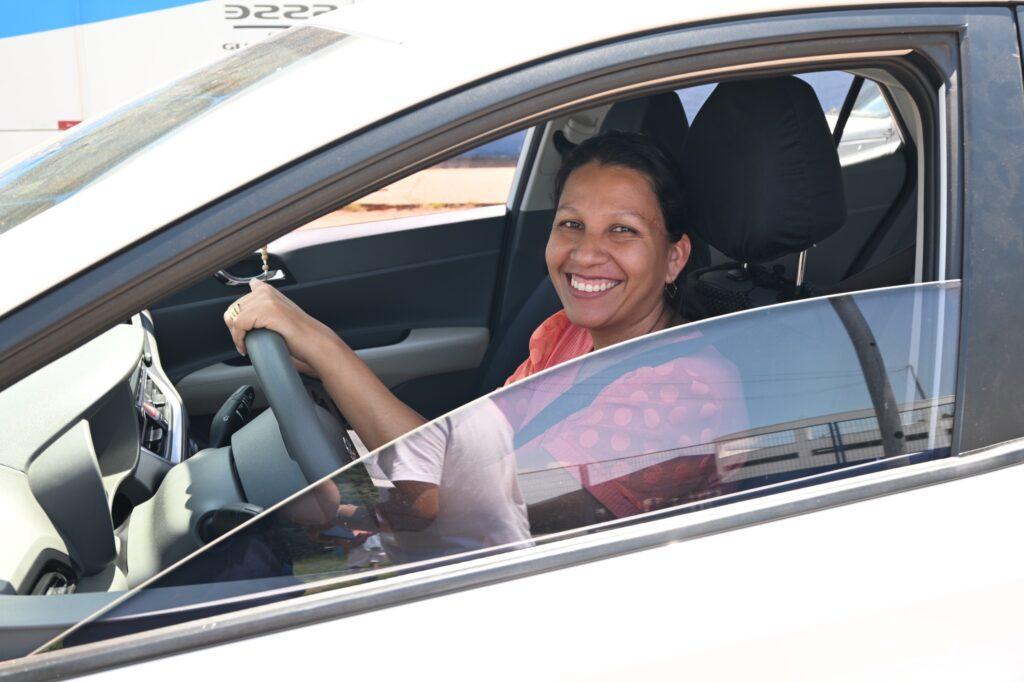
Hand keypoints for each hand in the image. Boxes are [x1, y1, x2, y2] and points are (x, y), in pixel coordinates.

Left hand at [223, 279, 338, 372]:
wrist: (313, 341)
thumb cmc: (298, 332)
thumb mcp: (278, 311)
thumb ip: (264, 298)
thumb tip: (252, 284)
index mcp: (266, 290)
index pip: (237, 303)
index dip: (237, 320)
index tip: (244, 332)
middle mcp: (265, 292)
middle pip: (233, 310)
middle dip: (235, 329)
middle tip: (244, 341)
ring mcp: (266, 300)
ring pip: (234, 318)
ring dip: (236, 335)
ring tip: (246, 345)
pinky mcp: (266, 311)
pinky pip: (239, 325)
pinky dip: (239, 339)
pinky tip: (246, 347)